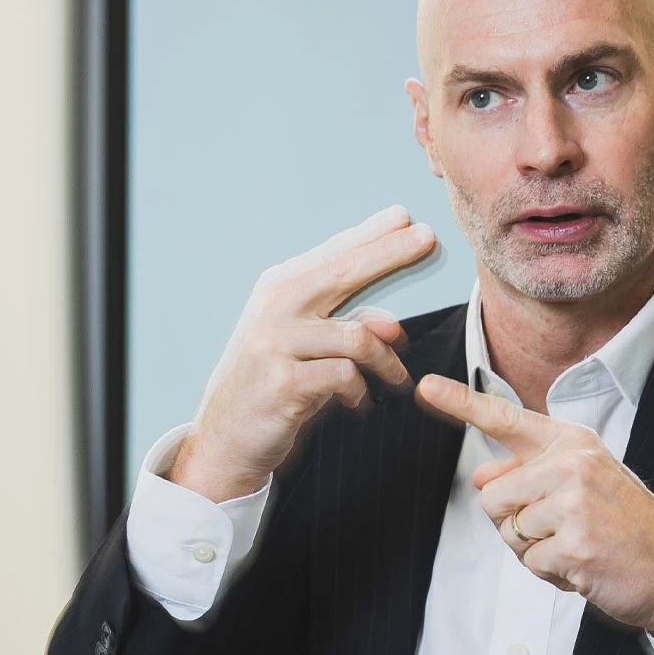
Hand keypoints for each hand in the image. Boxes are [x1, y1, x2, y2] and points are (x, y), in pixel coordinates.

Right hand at [168, 206, 438, 502]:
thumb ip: (344, 325)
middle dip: (391, 252)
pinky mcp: (284, 381)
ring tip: (396, 380)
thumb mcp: (304, 347)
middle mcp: (275, 306)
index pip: (333, 254)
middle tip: (428, 238)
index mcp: (278, 288)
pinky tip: (357, 404)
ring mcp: (276, 342)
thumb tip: (393, 324)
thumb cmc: (270, 385)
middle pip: (344, 271)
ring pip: (358, 336)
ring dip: (387, 362)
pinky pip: (346, 376)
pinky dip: (360, 392)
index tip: (406, 216)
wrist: (225, 438)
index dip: (373, 234)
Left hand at [415, 375, 653, 648]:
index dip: (460, 403)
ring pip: (507, 531)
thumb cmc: (629, 530)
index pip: (505, 418)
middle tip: (564, 530)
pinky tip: (586, 567)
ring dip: (534, 551)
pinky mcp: (574, 542)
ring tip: (578, 547)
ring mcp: (573, 502)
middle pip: (491, 495)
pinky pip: (529, 563)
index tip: (425, 387)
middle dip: (514, 523)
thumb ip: (531, 474)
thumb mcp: (583, 486)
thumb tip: (480, 476)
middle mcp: (571, 463)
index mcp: (572, 443)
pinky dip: (551, 575)